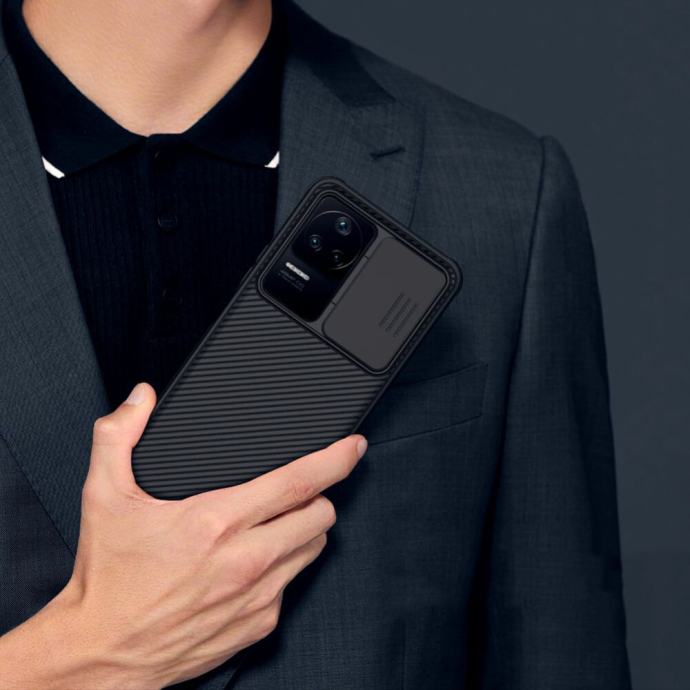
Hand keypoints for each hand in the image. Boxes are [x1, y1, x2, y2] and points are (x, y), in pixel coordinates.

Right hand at [0, 383, 366, 689]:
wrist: (102, 652)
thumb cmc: (108, 577)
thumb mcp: (103, 496)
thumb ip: (119, 437)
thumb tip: (141, 399)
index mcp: (216, 521)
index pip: (297, 481)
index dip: (335, 459)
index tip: (353, 446)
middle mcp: (244, 560)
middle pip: (320, 515)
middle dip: (319, 495)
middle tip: (302, 488)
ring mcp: (257, 596)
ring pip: (314, 549)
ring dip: (305, 529)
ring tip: (281, 521)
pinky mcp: (258, 624)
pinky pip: (293, 585)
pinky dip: (286, 566)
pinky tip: (259, 562)